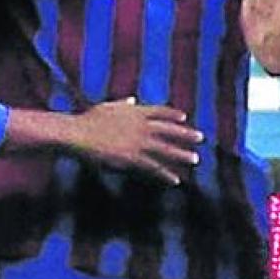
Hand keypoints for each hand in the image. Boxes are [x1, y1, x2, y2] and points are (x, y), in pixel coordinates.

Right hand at [70, 98, 201, 184]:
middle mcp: (141, 125)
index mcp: (135, 111)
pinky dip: (165, 174)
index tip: (184, 118)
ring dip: (181, 154)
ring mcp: (138, 142)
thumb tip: (132, 99)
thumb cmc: (87, 120)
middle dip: (186, 134)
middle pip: (169, 130)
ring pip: (165, 149)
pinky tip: (175, 179)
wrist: (78, 133)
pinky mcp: (132, 158)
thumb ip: (123, 103)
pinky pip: (153, 167)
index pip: (159, 112)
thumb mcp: (107, 107)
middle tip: (201, 138)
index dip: (173, 115)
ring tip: (195, 159)